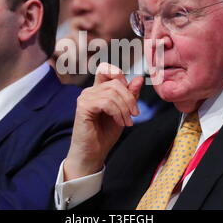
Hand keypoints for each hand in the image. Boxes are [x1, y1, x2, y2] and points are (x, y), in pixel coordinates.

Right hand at [64, 62, 143, 179]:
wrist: (93, 154)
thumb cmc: (105, 134)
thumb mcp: (123, 112)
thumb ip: (130, 95)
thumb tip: (139, 78)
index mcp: (98, 90)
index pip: (106, 69)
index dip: (120, 75)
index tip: (130, 94)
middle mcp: (90, 91)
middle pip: (115, 82)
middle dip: (129, 98)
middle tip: (135, 114)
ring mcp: (85, 98)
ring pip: (112, 92)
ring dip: (124, 108)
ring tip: (126, 121)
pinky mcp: (83, 107)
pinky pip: (106, 102)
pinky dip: (117, 112)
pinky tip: (119, 122)